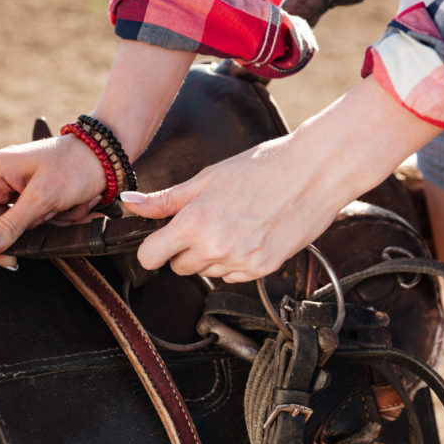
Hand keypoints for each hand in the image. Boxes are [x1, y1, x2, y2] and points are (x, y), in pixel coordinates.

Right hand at [0, 134, 107, 269]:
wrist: (105, 154)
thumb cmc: (73, 165)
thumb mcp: (42, 198)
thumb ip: (10, 225)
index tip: (11, 260)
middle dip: (26, 231)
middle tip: (50, 224)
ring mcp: (14, 189)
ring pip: (18, 227)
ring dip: (44, 225)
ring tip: (66, 210)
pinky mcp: (30, 197)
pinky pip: (34, 222)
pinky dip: (53, 222)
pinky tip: (70, 209)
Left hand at [121, 135, 342, 281]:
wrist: (314, 172)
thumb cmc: (260, 168)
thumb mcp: (206, 179)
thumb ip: (165, 200)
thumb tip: (129, 205)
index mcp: (194, 222)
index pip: (150, 257)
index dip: (152, 248)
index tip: (159, 240)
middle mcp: (215, 247)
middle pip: (178, 267)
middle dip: (183, 249)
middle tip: (205, 222)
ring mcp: (240, 262)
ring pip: (206, 272)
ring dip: (210, 256)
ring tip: (233, 224)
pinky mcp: (263, 269)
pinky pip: (233, 276)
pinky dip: (235, 261)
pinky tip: (249, 235)